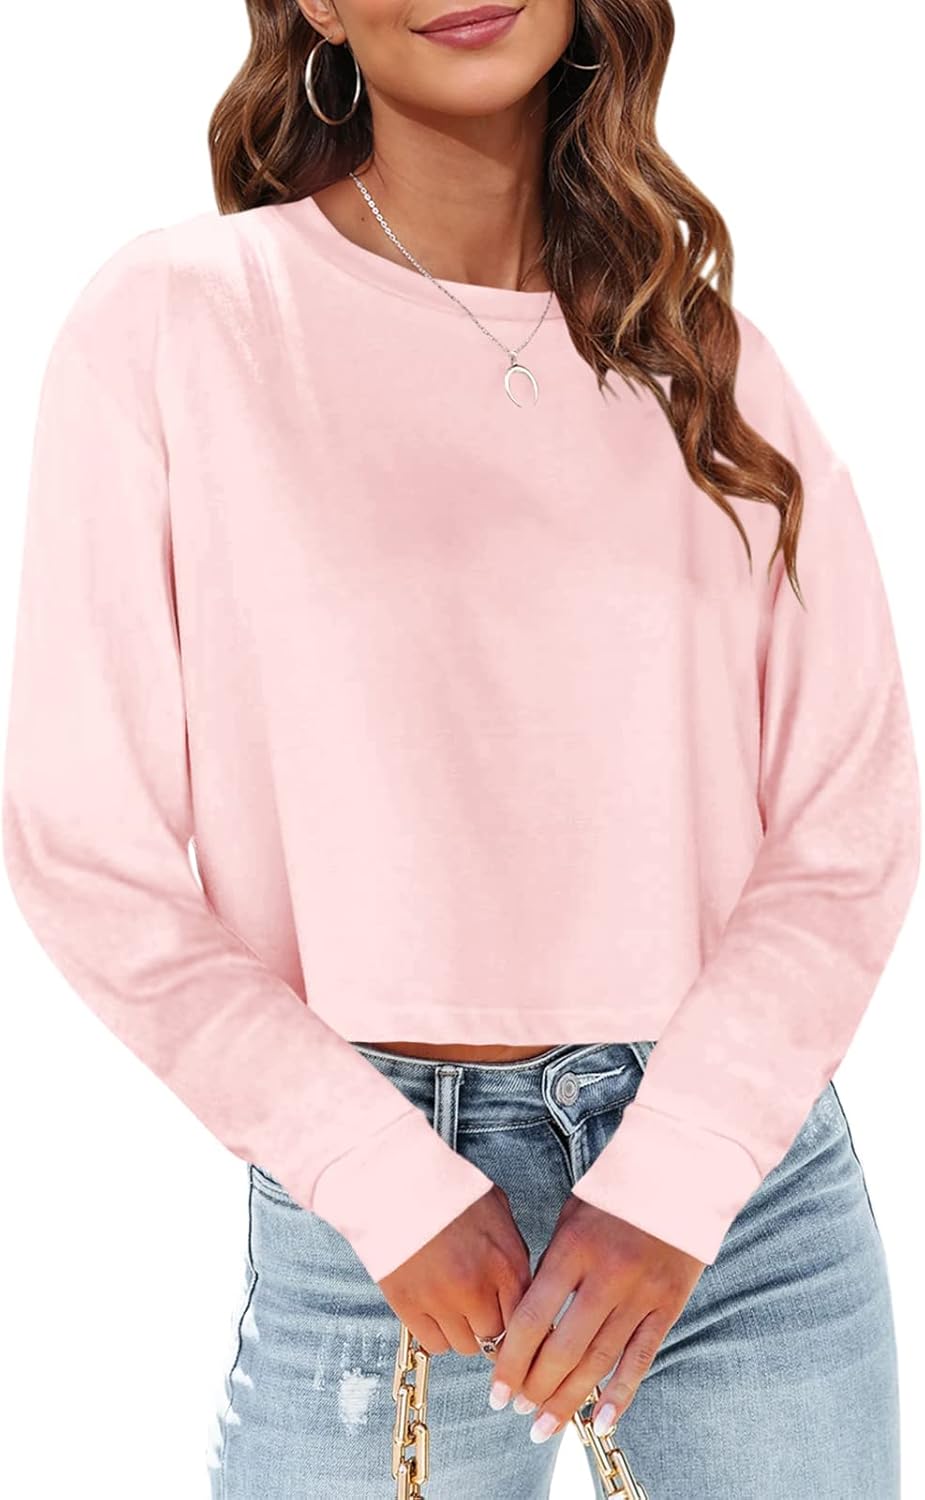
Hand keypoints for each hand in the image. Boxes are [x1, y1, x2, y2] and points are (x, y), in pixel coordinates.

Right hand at [378, 1183, 531, 1355]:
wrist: (397, 1180)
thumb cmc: (448, 1188)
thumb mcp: (498, 1210)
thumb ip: (513, 1252)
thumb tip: (521, 1284)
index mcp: (506, 1262)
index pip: (524, 1319)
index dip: (517, 1323)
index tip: (510, 1323)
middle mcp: (478, 1288)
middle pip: (495, 1338)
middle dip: (490, 1327)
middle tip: (479, 1312)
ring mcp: (443, 1300)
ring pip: (464, 1345)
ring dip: (463, 1332)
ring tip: (454, 1307)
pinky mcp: (409, 1305)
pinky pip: (433, 1343)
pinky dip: (436, 1334)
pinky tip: (434, 1313)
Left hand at [487, 1194, 705, 1440]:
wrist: (678, 1177)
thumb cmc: (614, 1195)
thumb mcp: (571, 1219)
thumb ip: (551, 1267)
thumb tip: (526, 1322)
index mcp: (573, 1250)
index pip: (533, 1317)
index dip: (511, 1360)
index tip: (496, 1390)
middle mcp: (606, 1277)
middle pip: (564, 1348)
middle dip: (536, 1387)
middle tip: (518, 1410)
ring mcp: (640, 1295)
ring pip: (599, 1361)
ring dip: (568, 1400)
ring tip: (544, 1426)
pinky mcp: (667, 1306)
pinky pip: (640, 1358)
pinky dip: (620, 1394)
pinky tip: (600, 1421)